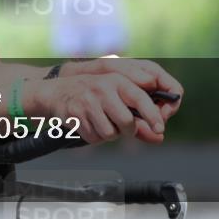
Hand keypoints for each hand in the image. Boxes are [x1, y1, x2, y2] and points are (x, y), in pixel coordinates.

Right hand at [27, 72, 173, 144]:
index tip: (160, 128)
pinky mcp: (76, 114)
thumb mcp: (117, 95)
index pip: (139, 97)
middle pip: (126, 122)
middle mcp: (103, 88)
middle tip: (123, 127)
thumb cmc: (95, 95)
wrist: (58, 93)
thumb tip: (158, 137)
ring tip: (102, 122)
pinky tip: (90, 124)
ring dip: (109, 133)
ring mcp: (88, 101)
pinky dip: (94, 136)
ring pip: (110, 133)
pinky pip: (94, 138)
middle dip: (127, 130)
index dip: (152, 114)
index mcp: (117, 80)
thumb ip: (139, 115)